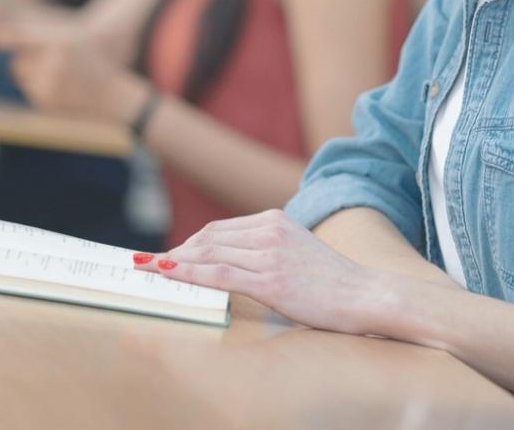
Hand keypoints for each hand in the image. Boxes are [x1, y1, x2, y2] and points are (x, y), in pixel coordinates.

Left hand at [0, 20, 149, 122]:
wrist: (115, 98)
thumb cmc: (93, 64)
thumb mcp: (73, 41)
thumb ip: (40, 36)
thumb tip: (0, 38)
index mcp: (60, 42)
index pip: (19, 37)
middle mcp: (52, 63)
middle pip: (17, 61)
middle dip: (26, 61)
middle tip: (54, 63)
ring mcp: (48, 85)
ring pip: (21, 77)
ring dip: (32, 76)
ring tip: (61, 78)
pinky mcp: (45, 103)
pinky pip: (29, 92)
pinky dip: (39, 90)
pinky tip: (62, 91)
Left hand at [137, 209, 396, 336]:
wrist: (366, 294)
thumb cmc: (334, 282)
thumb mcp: (299, 252)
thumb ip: (267, 249)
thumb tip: (230, 261)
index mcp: (277, 220)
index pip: (220, 229)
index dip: (189, 244)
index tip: (167, 256)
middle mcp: (271, 230)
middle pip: (209, 238)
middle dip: (175, 252)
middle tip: (147, 265)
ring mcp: (270, 254)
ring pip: (208, 253)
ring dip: (172, 262)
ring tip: (147, 270)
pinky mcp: (271, 279)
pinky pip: (218, 273)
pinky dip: (186, 272)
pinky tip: (167, 274)